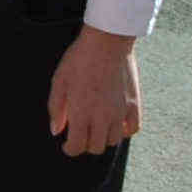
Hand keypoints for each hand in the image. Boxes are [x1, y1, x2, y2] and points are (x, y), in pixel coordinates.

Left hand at [48, 26, 142, 156]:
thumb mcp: (59, 81)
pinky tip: (116, 124)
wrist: (107, 43)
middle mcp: (102, 117)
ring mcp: (120, 112)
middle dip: (85, 144)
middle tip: (80, 134)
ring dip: (103, 138)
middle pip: (96, 147)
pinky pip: (133, 129)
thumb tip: (56, 130)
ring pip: (113, 140)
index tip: (67, 145)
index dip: (70, 149)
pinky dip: (124, 131)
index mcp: (81, 113)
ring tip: (96, 126)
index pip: (77, 146)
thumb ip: (56, 108)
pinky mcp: (134, 105)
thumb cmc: (79, 60)